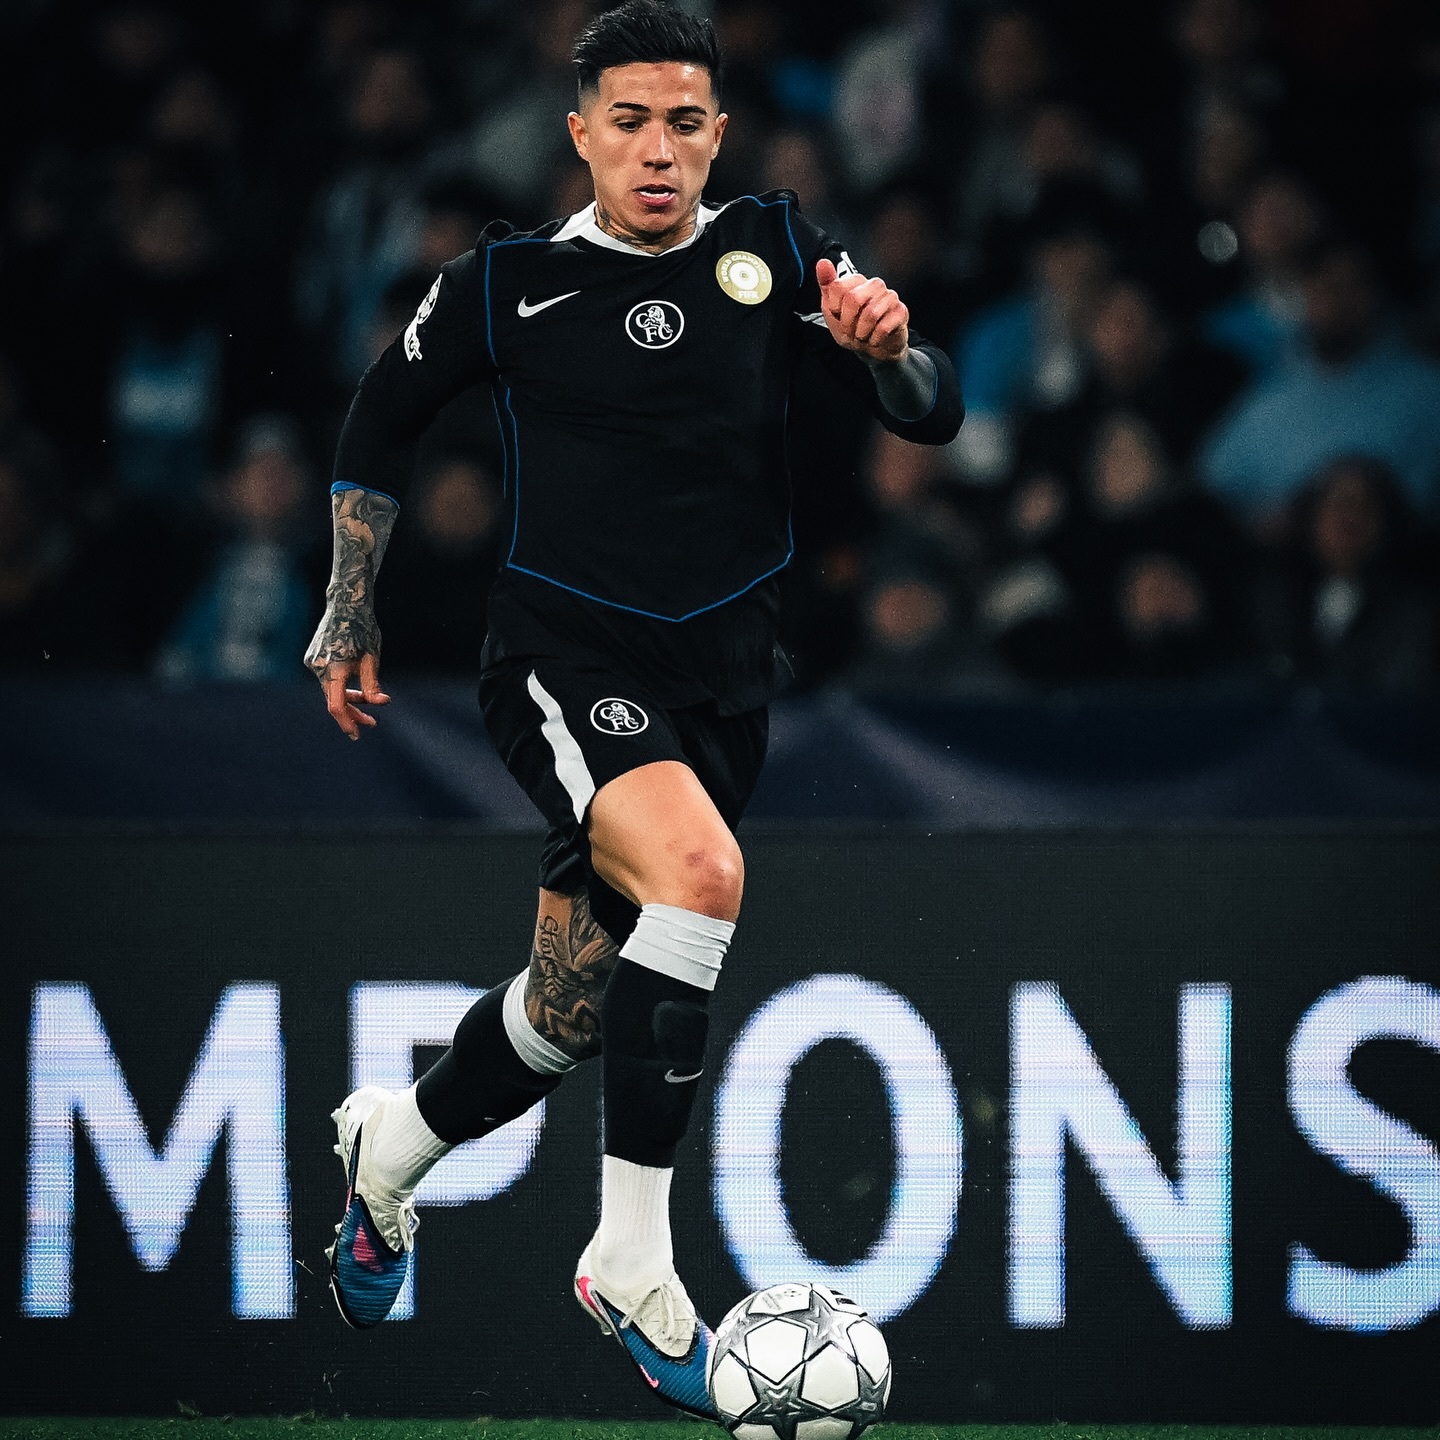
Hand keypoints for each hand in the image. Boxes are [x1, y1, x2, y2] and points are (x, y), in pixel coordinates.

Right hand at [304, 607, 389, 740]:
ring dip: (348, 698)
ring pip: (330, 690)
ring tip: (368, 703)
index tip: (357, 734)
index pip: (337, 706)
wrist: (345, 605)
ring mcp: (312, 662)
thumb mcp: (372, 659)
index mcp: (334, 669)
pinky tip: (354, 682)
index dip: (347, 722)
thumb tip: (380, 703)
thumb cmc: (363, 630)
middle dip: (352, 713)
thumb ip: (372, 684)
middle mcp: (318, 668)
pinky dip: (339, 685)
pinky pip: (326, 679)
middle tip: (372, 723)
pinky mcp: (311, 658)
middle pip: (334, 700)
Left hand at [816, 257, 909, 362]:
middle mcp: (875, 285)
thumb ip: (827, 285)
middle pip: (854, 299)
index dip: (834, 307)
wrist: (871, 349)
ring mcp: (890, 297)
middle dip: (847, 322)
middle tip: (850, 330)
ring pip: (870, 314)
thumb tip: (823, 263)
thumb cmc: (853, 326)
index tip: (838, 315)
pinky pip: (884, 327)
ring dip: (861, 333)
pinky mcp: (901, 312)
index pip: (838, 286)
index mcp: (857, 281)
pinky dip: (874, 339)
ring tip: (862, 335)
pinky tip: (874, 339)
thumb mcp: (832, 309)